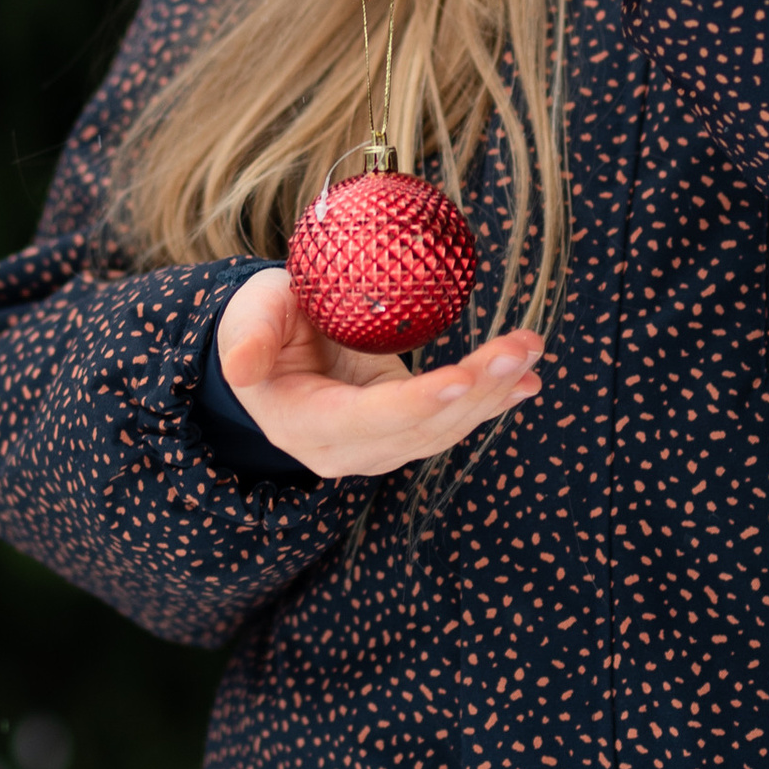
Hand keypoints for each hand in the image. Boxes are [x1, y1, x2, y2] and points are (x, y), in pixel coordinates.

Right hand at [215, 265, 542, 482]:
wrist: (277, 346)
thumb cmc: (262, 324)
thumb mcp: (248, 319)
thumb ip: (247, 340)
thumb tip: (239, 368)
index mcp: (303, 425)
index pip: (368, 422)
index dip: (416, 405)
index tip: (461, 380)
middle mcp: (347, 449)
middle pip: (420, 428)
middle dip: (475, 390)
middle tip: (517, 348)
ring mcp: (382, 444)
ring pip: (446, 428)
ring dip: (493, 391)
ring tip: (529, 348)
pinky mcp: (407, 428)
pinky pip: (455, 419)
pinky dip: (494, 398)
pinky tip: (529, 379)